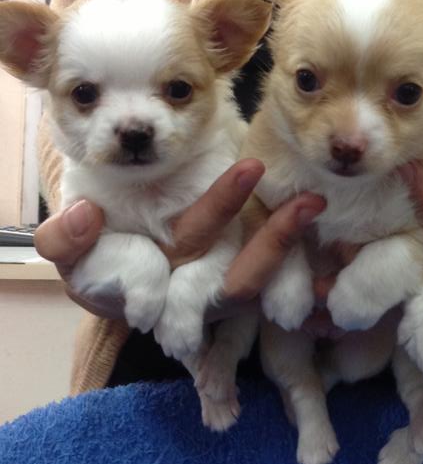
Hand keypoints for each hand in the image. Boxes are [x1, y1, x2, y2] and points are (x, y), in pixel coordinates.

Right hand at [34, 159, 325, 322]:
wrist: (104, 267)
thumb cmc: (91, 260)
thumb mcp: (69, 256)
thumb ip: (66, 239)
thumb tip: (87, 215)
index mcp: (157, 289)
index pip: (190, 258)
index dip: (217, 216)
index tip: (246, 174)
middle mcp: (196, 288)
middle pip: (241, 279)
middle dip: (274, 243)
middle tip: (307, 203)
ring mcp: (217, 281)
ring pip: (258, 274)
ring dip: (288, 239)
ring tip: (315, 202)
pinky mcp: (233, 268)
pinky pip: (268, 266)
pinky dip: (292, 246)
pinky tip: (313, 208)